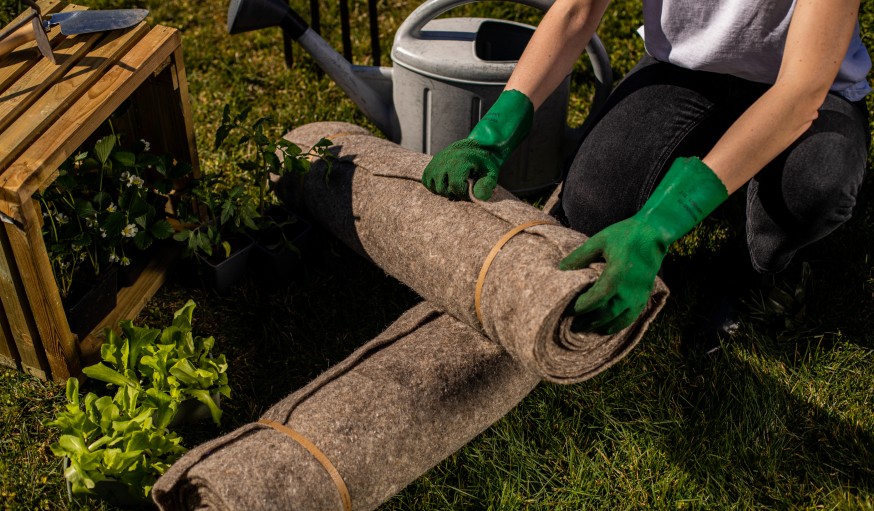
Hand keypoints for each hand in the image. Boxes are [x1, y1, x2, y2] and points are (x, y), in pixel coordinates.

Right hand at [421, 139, 501, 199]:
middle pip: (442, 188)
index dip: (463, 195)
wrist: (477, 147)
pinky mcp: (431, 164)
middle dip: (454, 194)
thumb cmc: (485, 162)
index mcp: (460, 161)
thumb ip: (486, 186)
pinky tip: (446, 185)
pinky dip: (434, 186)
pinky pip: (427, 181)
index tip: (470, 193)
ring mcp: (436, 162)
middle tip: (464, 190)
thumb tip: (477, 197)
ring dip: (444, 191)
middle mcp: (445, 160)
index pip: (456, 186)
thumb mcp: (491, 173)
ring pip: (433, 186)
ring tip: (456, 187)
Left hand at [559, 217, 666, 333]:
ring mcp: (638, 295)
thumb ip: (580, 256)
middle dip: (587, 321)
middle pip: (606, 314)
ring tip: (584, 329)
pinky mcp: (644, 296)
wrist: (654, 234)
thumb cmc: (625, 235)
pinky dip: (617, 326)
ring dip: (600, 326)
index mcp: (617, 274)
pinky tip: (605, 328)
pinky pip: (630, 318)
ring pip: (618, 320)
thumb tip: (561, 269)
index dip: (581, 307)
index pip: (596, 298)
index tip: (567, 310)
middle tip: (570, 326)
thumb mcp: (599, 241)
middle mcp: (629, 289)